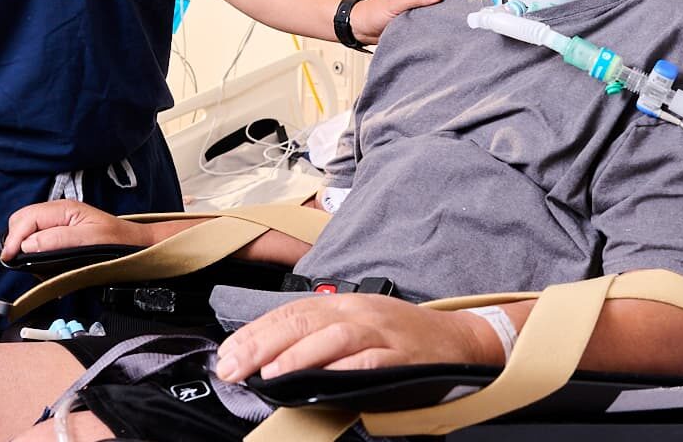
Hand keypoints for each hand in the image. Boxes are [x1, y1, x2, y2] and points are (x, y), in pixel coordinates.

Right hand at [0, 200, 152, 259]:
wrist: (135, 244)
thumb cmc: (118, 241)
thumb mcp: (90, 240)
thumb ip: (58, 240)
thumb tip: (28, 245)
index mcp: (64, 209)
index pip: (27, 218)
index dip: (14, 238)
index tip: (9, 257)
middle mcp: (58, 212)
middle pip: (22, 220)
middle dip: (15, 240)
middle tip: (19, 262)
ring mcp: (58, 221)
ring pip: (26, 229)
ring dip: (23, 247)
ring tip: (32, 265)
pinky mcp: (60, 233)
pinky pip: (37, 238)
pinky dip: (33, 252)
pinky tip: (42, 265)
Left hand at [214, 294, 494, 382]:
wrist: (456, 339)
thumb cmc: (402, 336)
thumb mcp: (357, 323)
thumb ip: (319, 335)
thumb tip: (268, 356)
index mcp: (343, 304)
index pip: (289, 312)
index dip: (255, 332)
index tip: (226, 354)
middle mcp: (358, 312)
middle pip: (303, 321)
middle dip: (262, 345)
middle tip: (233, 367)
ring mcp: (381, 332)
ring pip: (334, 337)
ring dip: (299, 355)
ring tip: (269, 374)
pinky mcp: (402, 356)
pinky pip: (372, 359)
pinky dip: (347, 368)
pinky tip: (325, 379)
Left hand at [348, 0, 471, 43]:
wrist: (363, 28)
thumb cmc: (374, 10)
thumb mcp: (396, 0)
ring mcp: (425, 6)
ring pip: (447, 3)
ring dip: (459, 5)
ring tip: (476, 8)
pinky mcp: (423, 21)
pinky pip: (440, 18)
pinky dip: (450, 20)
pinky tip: (459, 25)